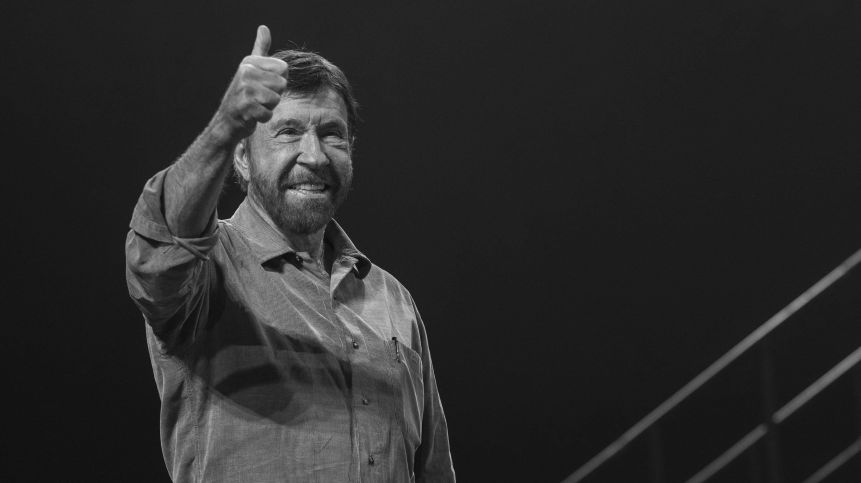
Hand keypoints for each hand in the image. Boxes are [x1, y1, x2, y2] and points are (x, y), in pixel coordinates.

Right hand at [212, 25, 287, 141]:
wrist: (227, 120)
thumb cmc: (244, 94)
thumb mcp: (251, 68)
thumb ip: (260, 48)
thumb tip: (264, 27)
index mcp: (250, 61)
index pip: (283, 69)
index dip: (278, 80)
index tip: (263, 84)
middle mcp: (246, 71)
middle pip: (282, 84)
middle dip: (274, 95)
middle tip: (258, 97)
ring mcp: (244, 88)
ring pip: (276, 99)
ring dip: (268, 107)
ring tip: (255, 105)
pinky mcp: (245, 106)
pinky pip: (268, 114)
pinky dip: (262, 118)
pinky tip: (252, 115)